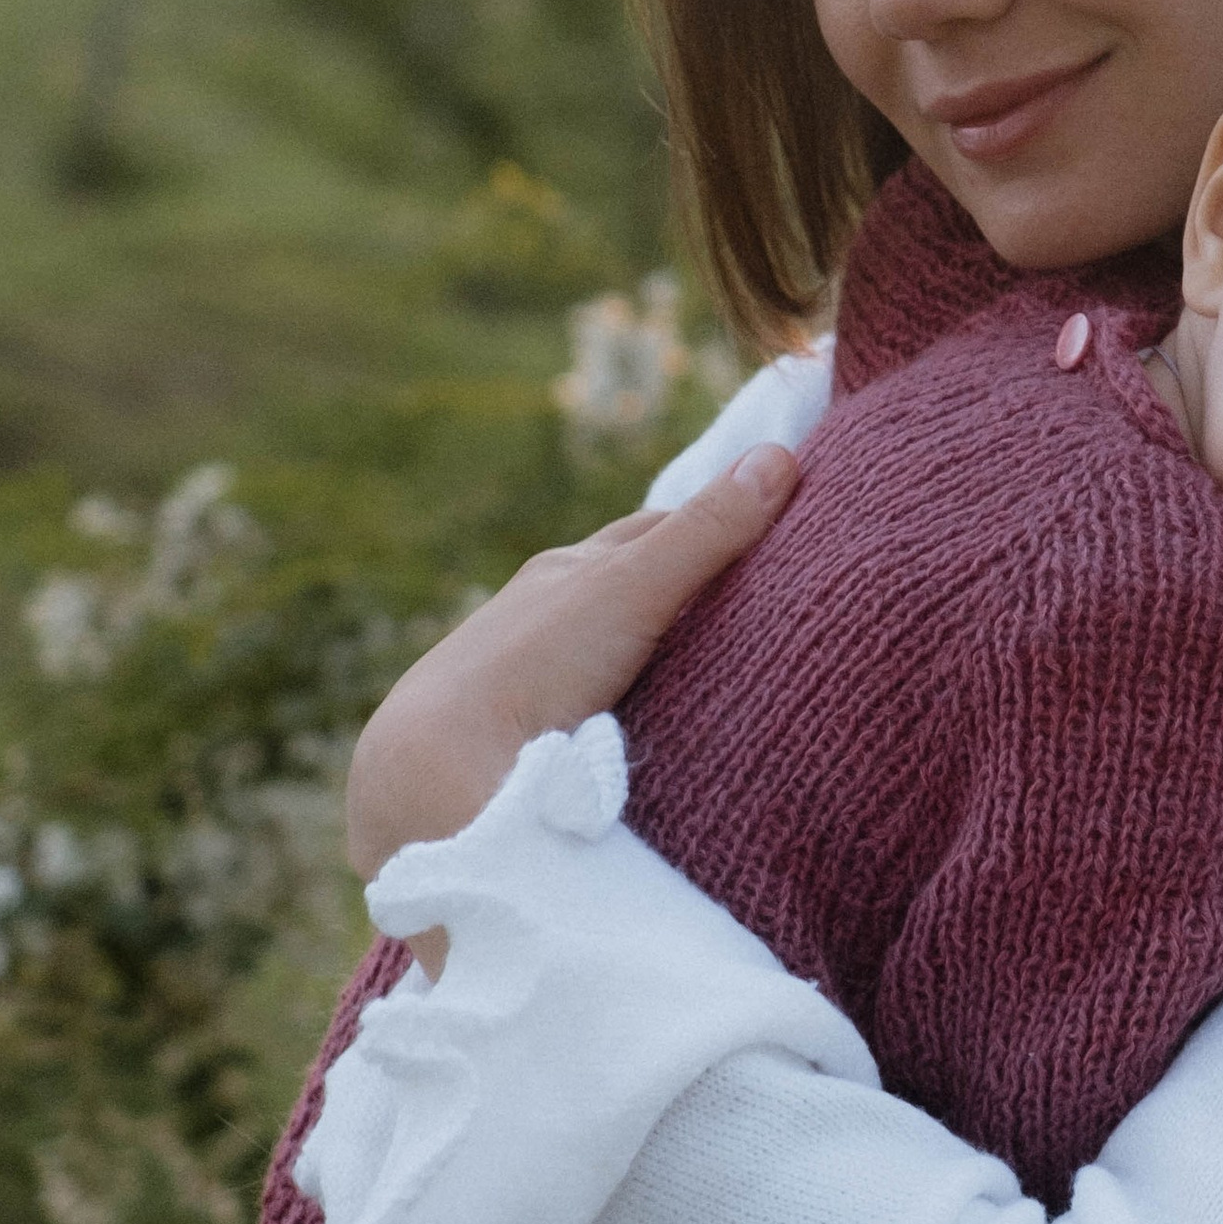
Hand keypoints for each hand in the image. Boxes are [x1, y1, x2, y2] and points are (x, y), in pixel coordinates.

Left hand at [345, 446, 800, 883]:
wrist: (438, 766)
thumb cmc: (537, 663)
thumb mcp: (632, 587)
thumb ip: (705, 534)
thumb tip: (783, 457)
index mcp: (570, 572)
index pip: (659, 532)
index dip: (719, 525)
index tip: (780, 529)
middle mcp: (548, 615)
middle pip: (633, 583)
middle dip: (691, 581)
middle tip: (765, 593)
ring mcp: (536, 676)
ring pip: (614, 646)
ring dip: (662, 648)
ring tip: (724, 664)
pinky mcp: (531, 736)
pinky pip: (597, 704)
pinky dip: (635, 701)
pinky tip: (658, 726)